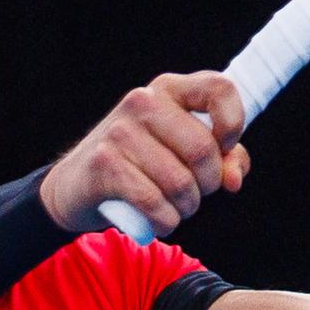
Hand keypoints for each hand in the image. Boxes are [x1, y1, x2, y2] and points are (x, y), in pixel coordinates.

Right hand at [41, 72, 250, 236]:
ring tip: (174, 207)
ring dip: (186, 207)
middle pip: (203, 149)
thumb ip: (222, 158)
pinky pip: (155, 202)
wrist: (76, 184)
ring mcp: (120, 131)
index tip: (225, 148)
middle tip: (194, 192)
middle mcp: (143, 101)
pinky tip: (160, 220)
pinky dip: (165, 221)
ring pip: (180, 182)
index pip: (219, 88)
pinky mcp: (104, 163)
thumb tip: (232, 179)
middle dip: (208, 184)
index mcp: (169, 89)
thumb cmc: (142, 165)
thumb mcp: (183, 152)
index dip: (234, 123)